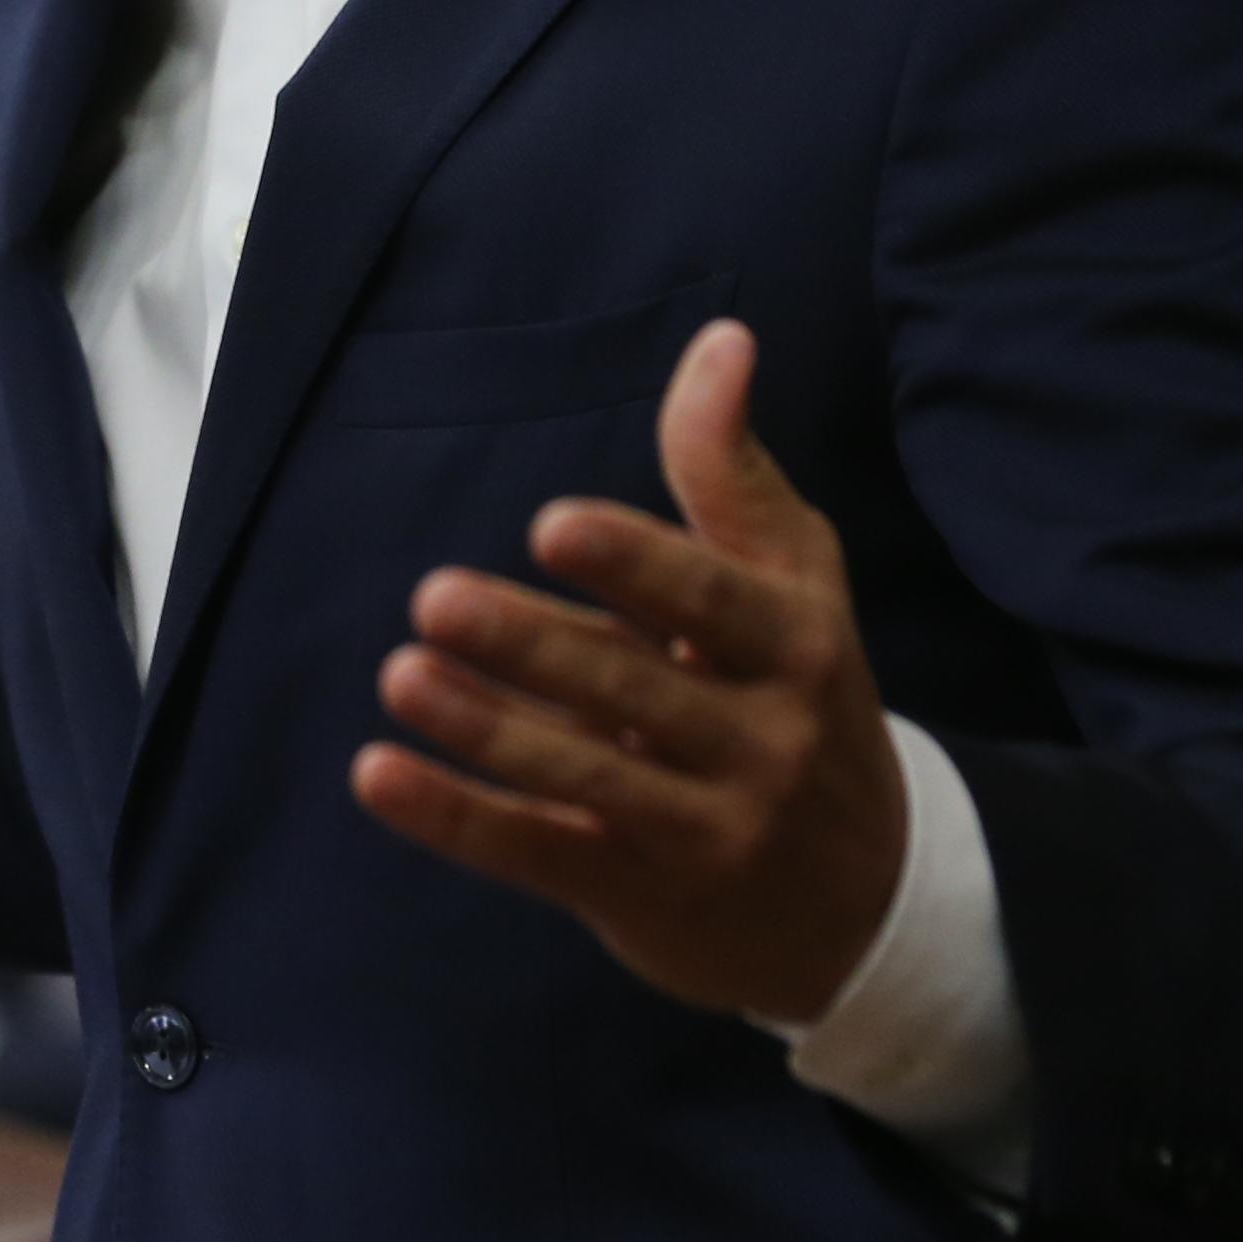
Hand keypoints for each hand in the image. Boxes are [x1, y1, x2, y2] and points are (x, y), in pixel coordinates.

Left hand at [347, 319, 911, 1023]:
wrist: (865, 902)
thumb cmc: (804, 699)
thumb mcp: (795, 583)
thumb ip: (733, 471)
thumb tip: (721, 339)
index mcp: (795, 644)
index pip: (711, 599)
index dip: (634, 565)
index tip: (551, 525)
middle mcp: (758, 741)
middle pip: (633, 688)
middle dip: (532, 646)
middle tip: (434, 598)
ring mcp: (701, 829)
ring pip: (582, 776)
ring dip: (485, 728)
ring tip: (399, 675)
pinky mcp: (638, 895)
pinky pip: (537, 855)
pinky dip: (454, 819)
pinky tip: (377, 774)